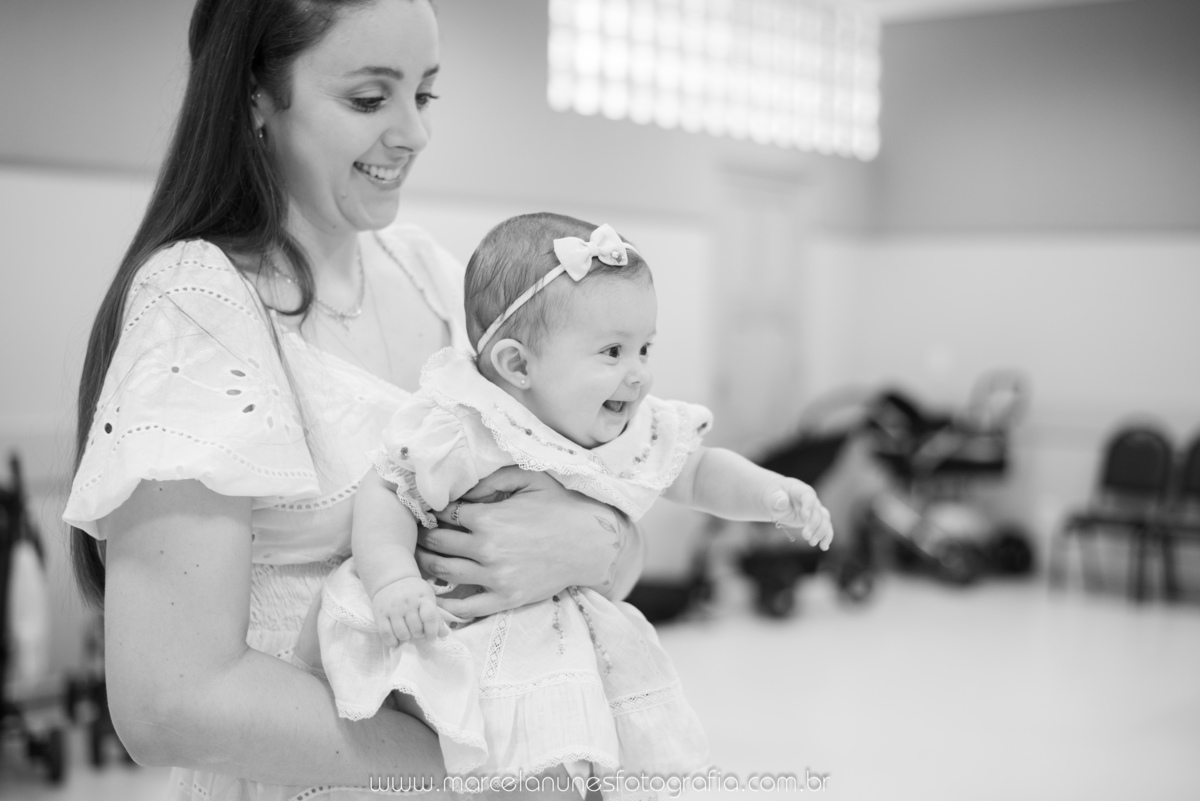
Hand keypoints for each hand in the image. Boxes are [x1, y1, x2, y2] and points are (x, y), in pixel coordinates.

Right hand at [371, 577, 451, 646]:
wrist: (392, 579)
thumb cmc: (414, 592)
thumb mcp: (428, 598)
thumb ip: (436, 617)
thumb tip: (444, 634)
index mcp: (422, 598)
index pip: (430, 617)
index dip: (432, 631)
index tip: (431, 637)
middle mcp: (407, 603)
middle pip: (416, 629)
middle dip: (419, 634)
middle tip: (417, 632)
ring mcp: (393, 609)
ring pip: (402, 634)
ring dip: (406, 638)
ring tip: (407, 633)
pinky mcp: (380, 615)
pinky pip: (386, 634)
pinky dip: (392, 641)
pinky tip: (396, 639)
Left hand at [415, 466, 630, 619]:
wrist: (591, 543)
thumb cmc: (560, 506)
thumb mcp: (529, 479)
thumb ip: (491, 480)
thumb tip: (460, 490)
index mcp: (488, 519)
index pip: (442, 515)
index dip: (432, 512)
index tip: (428, 512)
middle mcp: (486, 549)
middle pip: (436, 544)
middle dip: (422, 537)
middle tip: (417, 535)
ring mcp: (495, 577)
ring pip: (443, 573)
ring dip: (425, 566)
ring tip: (420, 560)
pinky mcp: (506, 598)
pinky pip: (466, 606)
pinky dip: (445, 604)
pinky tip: (435, 597)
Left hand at [765, 478, 833, 550]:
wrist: (775, 499)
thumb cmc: (773, 496)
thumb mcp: (771, 496)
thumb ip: (776, 498)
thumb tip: (782, 502)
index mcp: (801, 490)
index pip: (809, 497)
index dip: (808, 507)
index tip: (804, 518)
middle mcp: (811, 500)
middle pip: (817, 511)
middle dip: (813, 525)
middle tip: (805, 536)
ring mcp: (814, 510)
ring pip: (824, 520)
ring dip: (821, 532)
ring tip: (812, 543)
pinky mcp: (815, 520)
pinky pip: (825, 528)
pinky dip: (826, 537)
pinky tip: (824, 547)